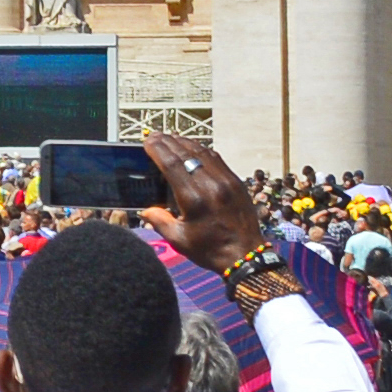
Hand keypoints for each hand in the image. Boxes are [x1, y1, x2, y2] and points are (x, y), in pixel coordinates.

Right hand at [142, 133, 264, 268]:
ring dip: (184, 143)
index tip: (148, 142)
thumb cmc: (210, 250)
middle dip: (167, 142)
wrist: (246, 255)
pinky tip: (192, 148)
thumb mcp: (179, 240)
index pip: (172, 165)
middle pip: (185, 154)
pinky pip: (216, 158)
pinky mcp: (236, 181)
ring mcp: (226, 180)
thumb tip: (145, 210)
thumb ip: (160, 221)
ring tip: (170, 138)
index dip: (158, 150)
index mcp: (194, 199)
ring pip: (202, 152)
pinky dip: (201, 150)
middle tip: (154, 136)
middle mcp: (211, 185)